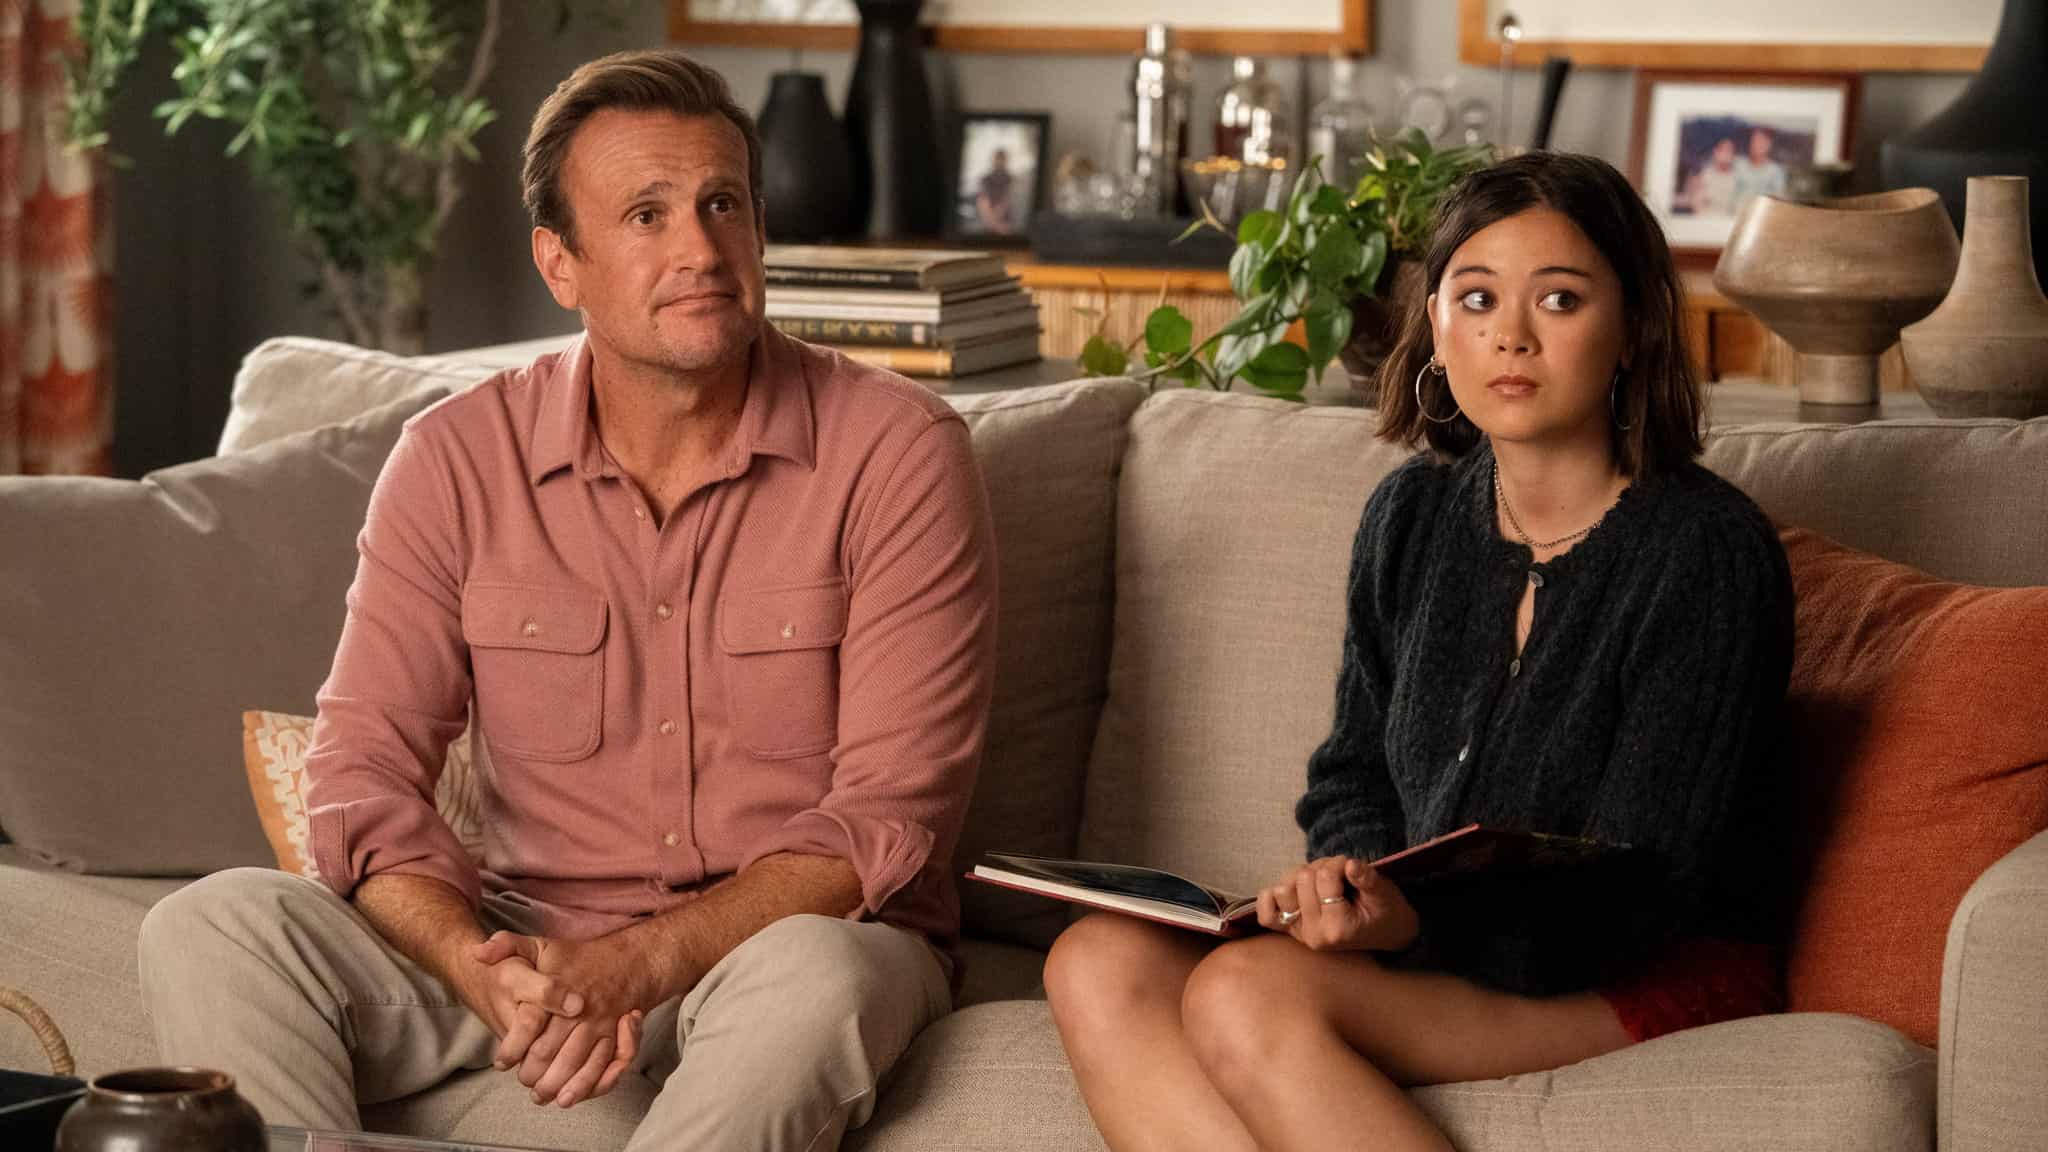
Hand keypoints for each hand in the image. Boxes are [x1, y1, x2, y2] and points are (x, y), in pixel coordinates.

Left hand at [473, 931, 656, 1106]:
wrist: (627, 961)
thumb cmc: (576, 958)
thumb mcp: (540, 945)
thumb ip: (507, 946)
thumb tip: (478, 952)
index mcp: (559, 987)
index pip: (530, 1023)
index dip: (512, 1049)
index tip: (500, 1063)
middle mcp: (581, 1009)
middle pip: (551, 1051)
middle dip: (533, 1073)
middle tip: (523, 1081)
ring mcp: (601, 1024)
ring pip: (576, 1064)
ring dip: (556, 1084)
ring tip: (540, 1095)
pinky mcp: (616, 1037)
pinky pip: (604, 1067)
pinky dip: (587, 1085)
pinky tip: (570, 1097)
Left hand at [1255, 856, 1418, 952]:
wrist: (1389, 934)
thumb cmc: (1387, 912)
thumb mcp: (1385, 894)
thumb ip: (1367, 879)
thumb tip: (1350, 864)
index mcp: (1338, 929)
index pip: (1324, 877)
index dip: (1338, 863)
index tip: (1353, 868)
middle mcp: (1313, 935)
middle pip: (1302, 879)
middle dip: (1322, 867)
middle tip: (1340, 873)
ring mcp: (1299, 934)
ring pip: (1282, 889)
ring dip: (1301, 876)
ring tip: (1323, 880)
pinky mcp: (1290, 930)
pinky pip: (1265, 912)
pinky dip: (1275, 895)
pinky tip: (1298, 890)